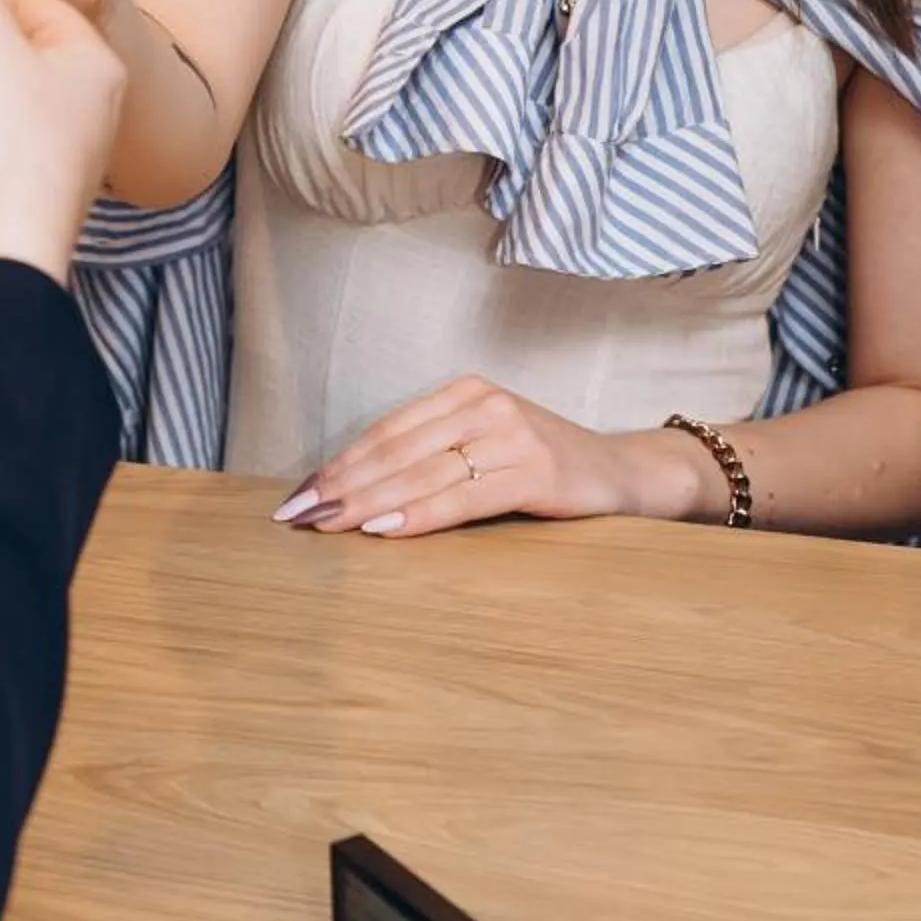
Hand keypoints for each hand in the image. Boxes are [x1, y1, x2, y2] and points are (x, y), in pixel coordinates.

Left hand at [271, 376, 713, 538]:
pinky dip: (418, 514)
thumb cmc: (543, 467)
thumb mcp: (486, 448)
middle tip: (295, 515)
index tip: (296, 495)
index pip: (385, 430)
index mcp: (465, 392)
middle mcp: (485, 404)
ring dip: (367, 501)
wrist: (625, 474)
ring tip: (326, 524)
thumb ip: (433, 458)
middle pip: (395, 450)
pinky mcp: (534, 470)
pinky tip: (384, 528)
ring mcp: (511, 434)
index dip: (338, 462)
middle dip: (340, 484)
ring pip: (421, 472)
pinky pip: (462, 496)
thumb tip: (354, 494)